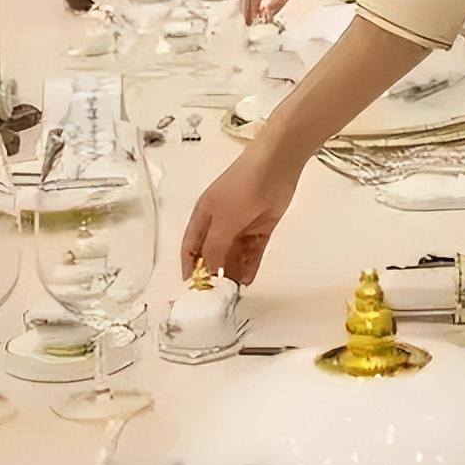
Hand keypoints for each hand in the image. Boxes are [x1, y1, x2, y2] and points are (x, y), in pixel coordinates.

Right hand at [181, 133, 301, 284]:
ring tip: (234, 293)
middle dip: (214, 274)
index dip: (190, 268)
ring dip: (233, 273)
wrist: (275, 167)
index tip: (193, 289)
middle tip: (218, 297)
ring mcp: (241, 225)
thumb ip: (214, 249)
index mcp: (204, 217)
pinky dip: (250, 266)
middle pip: (213, 254)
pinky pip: (253, 252)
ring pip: (234, 255)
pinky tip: (248, 281)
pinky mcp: (261, 227)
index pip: (191, 247)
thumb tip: (208, 272)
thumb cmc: (241, 189)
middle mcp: (220, 223)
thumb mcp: (222, 221)